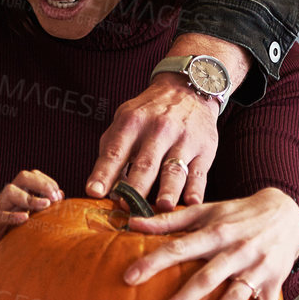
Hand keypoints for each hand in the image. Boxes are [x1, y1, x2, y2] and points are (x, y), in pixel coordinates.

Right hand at [0, 169, 62, 265]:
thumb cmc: (12, 228)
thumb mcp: (31, 215)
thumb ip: (44, 205)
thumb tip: (61, 194)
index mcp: (20, 191)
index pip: (34, 175)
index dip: (48, 182)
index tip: (59, 195)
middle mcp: (10, 195)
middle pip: (23, 177)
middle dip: (41, 184)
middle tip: (54, 198)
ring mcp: (1, 206)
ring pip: (10, 191)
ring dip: (30, 197)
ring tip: (46, 205)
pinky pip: (1, 215)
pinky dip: (13, 216)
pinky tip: (26, 218)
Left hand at [85, 77, 219, 211]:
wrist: (189, 90)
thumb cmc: (150, 113)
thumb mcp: (126, 121)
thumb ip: (113, 152)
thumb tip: (104, 189)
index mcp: (133, 123)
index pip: (115, 151)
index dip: (104, 173)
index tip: (94, 192)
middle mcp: (158, 130)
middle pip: (145, 163)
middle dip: (135, 188)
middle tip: (127, 209)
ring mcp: (183, 139)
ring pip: (173, 169)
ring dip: (167, 190)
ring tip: (162, 207)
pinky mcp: (204, 150)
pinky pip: (199, 173)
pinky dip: (196, 189)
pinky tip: (192, 203)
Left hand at [118, 188, 298, 299]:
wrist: (287, 214)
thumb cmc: (238, 214)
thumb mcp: (205, 211)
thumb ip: (169, 220)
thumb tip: (132, 224)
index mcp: (216, 232)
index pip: (180, 248)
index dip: (154, 262)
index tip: (129, 277)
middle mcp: (237, 251)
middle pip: (207, 278)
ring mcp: (258, 270)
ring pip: (235, 298)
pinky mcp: (275, 285)